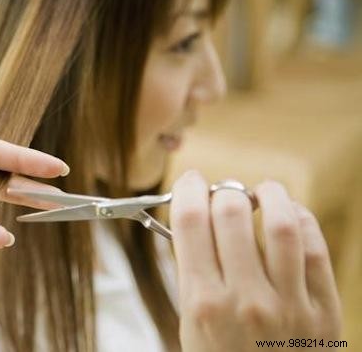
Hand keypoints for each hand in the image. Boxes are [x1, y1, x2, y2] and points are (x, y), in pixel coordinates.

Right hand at [170, 171, 340, 350]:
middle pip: (232, 212)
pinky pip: (315, 249)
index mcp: (203, 303)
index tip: (190, 182)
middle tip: (221, 193)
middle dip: (222, 191)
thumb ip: (193, 276)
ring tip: (259, 194)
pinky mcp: (323, 310)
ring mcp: (289, 304)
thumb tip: (195, 224)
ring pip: (281, 223)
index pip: (192, 220)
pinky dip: (301, 219)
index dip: (188, 189)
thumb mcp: (192, 328)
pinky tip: (289, 214)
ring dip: (267, 195)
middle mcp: (245, 299)